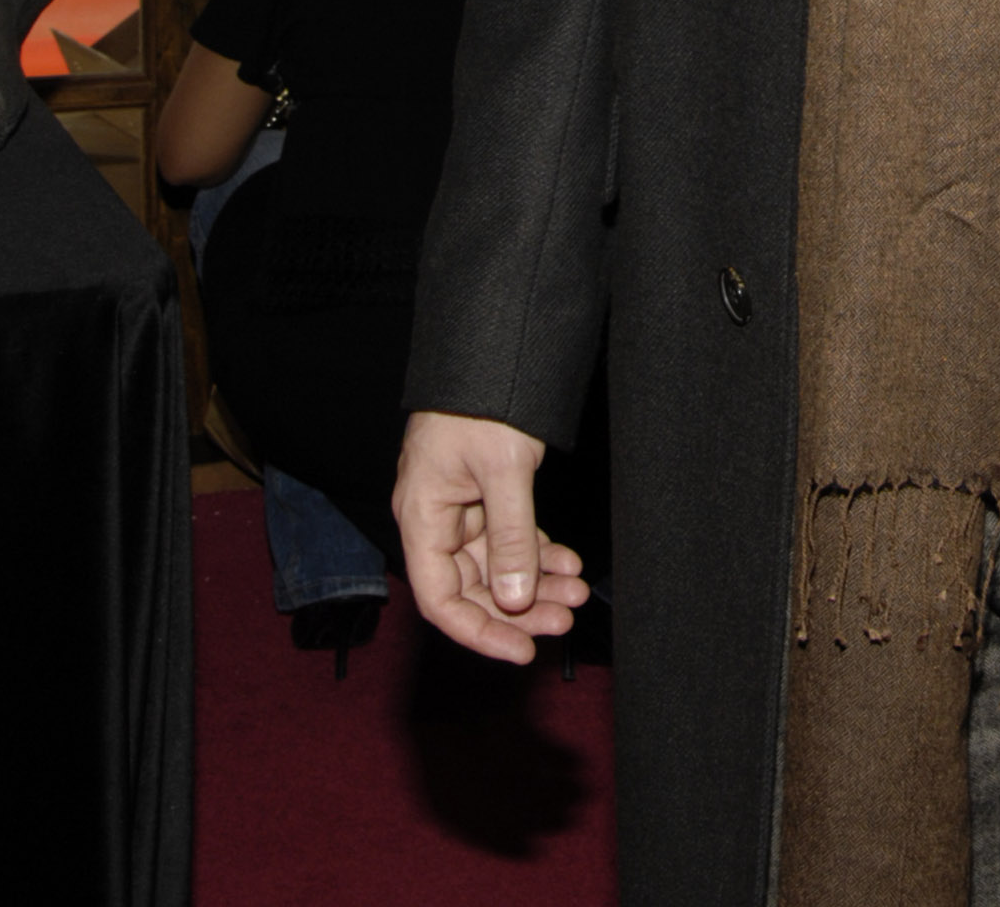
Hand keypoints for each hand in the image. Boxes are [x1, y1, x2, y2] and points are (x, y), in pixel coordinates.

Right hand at [394, 410, 589, 664]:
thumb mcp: (504, 469)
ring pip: (496, 565)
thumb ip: (510, 535)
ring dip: (535, 581)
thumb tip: (514, 598)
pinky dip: (538, 552)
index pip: (440, 598)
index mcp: (422, 516)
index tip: (521, 650)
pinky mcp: (484, 494)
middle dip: (519, 606)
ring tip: (577, 590)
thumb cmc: (484, 400)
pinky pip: (508, 538)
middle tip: (565, 615)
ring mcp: (460, 507)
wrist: (493, 348)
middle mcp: (436, 518)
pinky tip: (569, 562)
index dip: (479, 631)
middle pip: (472, 587)